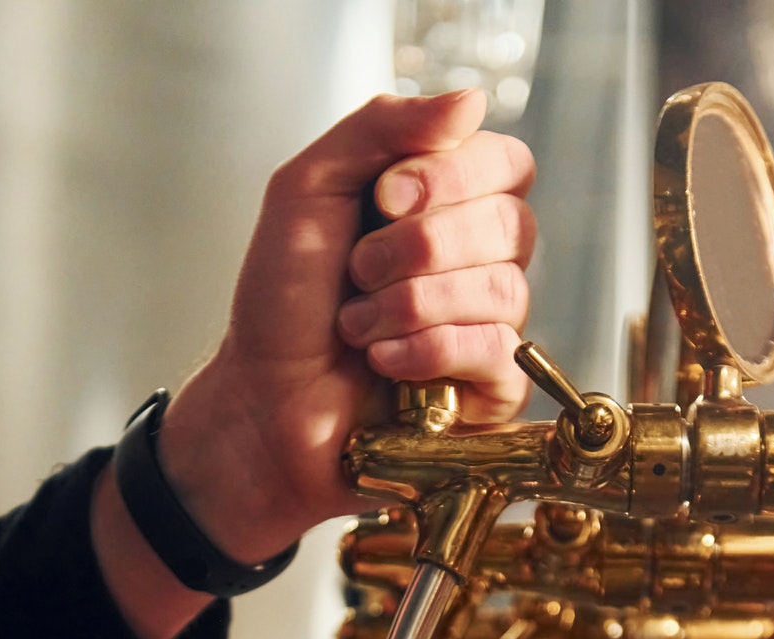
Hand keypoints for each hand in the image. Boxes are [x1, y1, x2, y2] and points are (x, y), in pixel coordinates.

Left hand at [160, 89, 534, 562]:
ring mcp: (487, 329)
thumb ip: (381, 128)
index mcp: (445, 206)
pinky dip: (429, 351)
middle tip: (358, 271)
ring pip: (504, 290)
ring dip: (413, 303)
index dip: (452, 175)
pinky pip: (496, 354)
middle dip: (421, 246)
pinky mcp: (488, 393)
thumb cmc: (281, 304)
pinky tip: (384, 362)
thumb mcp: (310, 187)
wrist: (261, 402)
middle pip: (512, 225)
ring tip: (358, 326)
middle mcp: (476, 263)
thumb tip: (473, 100)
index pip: (507, 164)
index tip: (384, 199)